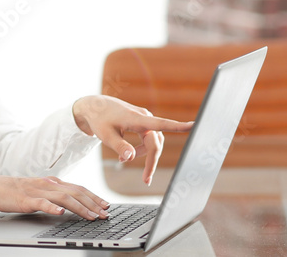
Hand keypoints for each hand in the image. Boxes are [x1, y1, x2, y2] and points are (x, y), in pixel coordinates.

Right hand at [0, 174, 110, 220]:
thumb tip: (70, 203)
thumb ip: (54, 194)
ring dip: (80, 207)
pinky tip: (60, 213)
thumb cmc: (18, 191)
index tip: (105, 205)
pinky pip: (42, 203)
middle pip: (75, 192)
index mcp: (53, 182)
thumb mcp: (40, 191)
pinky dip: (52, 208)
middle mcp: (48, 184)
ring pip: (64, 197)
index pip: (78, 188)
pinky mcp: (27, 199)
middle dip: (93, 203)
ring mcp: (38, 191)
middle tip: (105, 213)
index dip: (93, 196)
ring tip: (91, 216)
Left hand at [73, 95, 192, 185]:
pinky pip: (147, 138)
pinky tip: (127, 155)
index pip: (160, 124)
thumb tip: (131, 158)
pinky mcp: (141, 121)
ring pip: (152, 141)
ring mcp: (143, 118)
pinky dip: (140, 149)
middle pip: (155, 142)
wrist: (93, 106)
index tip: (194, 125)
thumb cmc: (99, 119)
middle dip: (151, 161)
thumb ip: (119, 146)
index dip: (178, 126)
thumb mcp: (105, 135)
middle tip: (145, 180)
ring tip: (124, 161)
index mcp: (136, 118)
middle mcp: (144, 116)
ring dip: (144, 154)